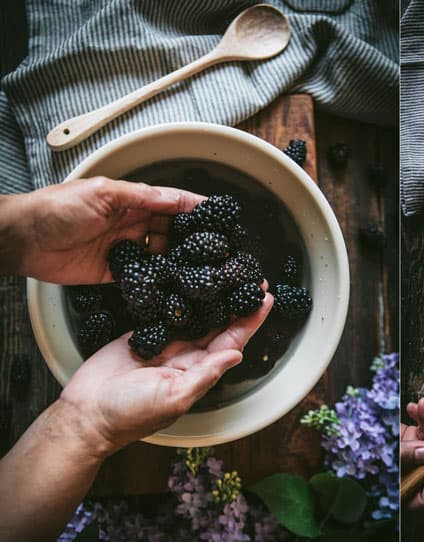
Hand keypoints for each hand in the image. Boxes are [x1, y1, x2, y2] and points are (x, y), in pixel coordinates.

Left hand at [4, 177, 203, 283]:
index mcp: (131, 201)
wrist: (23, 239)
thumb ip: (142, 197)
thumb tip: (176, 199)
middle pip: (173, 231)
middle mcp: (132, 224)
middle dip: (195, 240)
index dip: (197, 209)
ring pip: (161, 255)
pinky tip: (173, 286)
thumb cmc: (57, 208)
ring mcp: (124, 248)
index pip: (173, 203)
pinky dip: (157, 281)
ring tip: (203, 272)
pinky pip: (143, 277)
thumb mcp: (103, 194)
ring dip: (180, 262)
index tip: (221, 217)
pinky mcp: (114, 272)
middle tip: (219, 252)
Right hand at [57, 284, 272, 456]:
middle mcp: (189, 356)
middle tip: (255, 275)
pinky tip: (193, 277)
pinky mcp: (146, 332)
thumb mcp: (173, 397)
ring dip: (215, 294)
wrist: (86, 413)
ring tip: (230, 272)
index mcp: (200, 371)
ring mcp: (167, 342)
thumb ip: (205, 375)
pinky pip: (169, 309)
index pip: (233, 341)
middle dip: (239, 301)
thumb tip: (236, 355)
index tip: (266, 297)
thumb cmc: (129, 414)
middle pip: (221, 323)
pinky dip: (182, 295)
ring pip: (199, 313)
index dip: (251, 320)